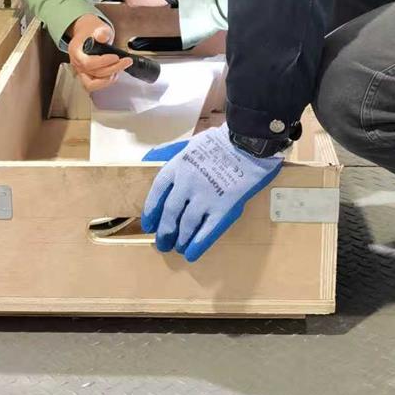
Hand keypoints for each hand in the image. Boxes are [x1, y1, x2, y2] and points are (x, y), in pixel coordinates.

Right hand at [67, 15, 131, 93]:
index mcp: (76, 51)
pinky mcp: (88, 76)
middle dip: (112, 69)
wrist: (87, 34)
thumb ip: (101, 32)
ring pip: (92, 84)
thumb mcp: (98, 27)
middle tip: (126, 61)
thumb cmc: (92, 31)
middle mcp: (77, 64)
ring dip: (109, 78)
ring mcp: (82, 71)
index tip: (115, 57)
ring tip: (120, 67)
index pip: (87, 63)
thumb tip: (102, 36)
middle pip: (93, 74)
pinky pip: (96, 84)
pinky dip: (107, 80)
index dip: (102, 62)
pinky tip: (116, 71)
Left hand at [141, 126, 282, 261]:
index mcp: (177, 167)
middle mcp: (186, 184)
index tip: (149, 224)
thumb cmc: (220, 141)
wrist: (248, 143)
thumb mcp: (188, 142)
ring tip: (177, 248)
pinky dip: (197, 244)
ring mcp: (205, 197)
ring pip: (186, 224)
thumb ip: (167, 151)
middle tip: (162, 243)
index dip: (151, 211)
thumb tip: (147, 158)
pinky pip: (207, 231)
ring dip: (179, 239)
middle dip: (164, 231)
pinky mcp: (223, 207)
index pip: (157, 193)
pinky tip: (191, 254)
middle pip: (170, 213)